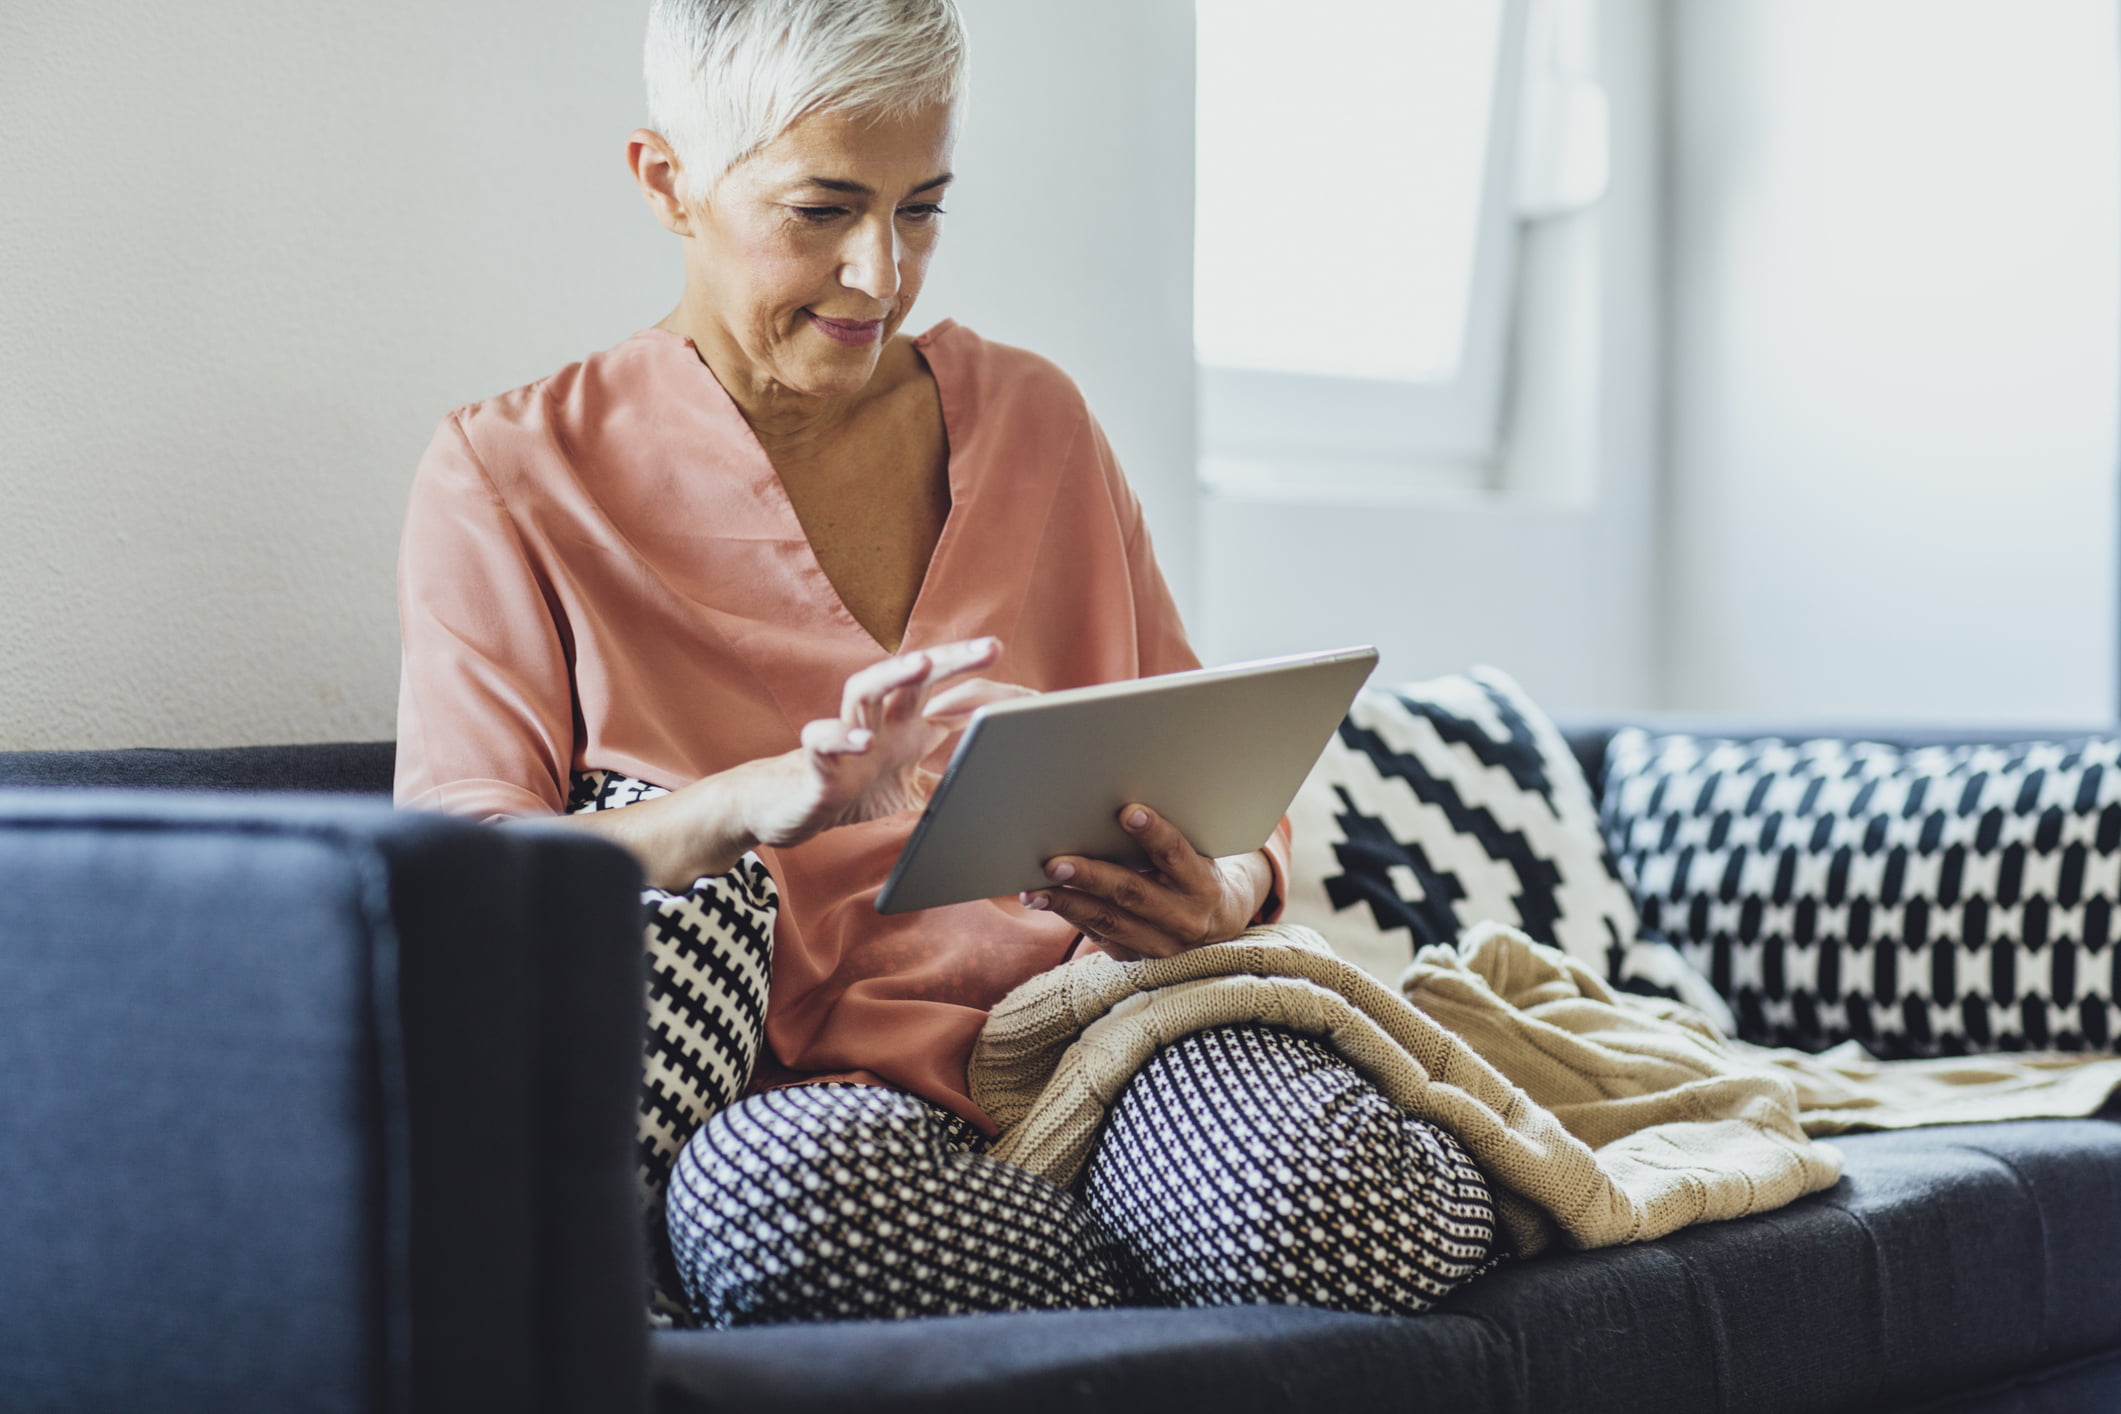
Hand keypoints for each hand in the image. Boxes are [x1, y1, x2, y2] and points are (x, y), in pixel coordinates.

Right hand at [738, 636, 1033, 849]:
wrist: (792, 809)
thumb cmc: (852, 789)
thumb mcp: (912, 791)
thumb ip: (947, 785)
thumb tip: (995, 794)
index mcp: (907, 727)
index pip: (951, 697)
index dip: (988, 694)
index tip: (1031, 698)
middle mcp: (879, 721)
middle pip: (915, 677)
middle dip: (951, 659)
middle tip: (991, 647)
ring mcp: (846, 735)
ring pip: (865, 689)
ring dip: (892, 675)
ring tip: (920, 664)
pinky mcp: (815, 760)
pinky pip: (823, 740)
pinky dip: (841, 737)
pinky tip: (862, 740)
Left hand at [1019, 804, 1271, 961]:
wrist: (1219, 924)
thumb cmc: (1196, 871)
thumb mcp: (1196, 854)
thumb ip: (1165, 840)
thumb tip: (1117, 805)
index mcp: (1204, 886)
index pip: (1176, 855)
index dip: (1155, 833)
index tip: (1128, 810)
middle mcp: (1184, 919)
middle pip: (1132, 893)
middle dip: (1091, 876)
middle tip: (1054, 862)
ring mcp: (1160, 945)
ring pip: (1107, 920)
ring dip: (1066, 902)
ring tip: (1031, 890)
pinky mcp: (1137, 958)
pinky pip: (1098, 935)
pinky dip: (1069, 915)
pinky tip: (1042, 900)